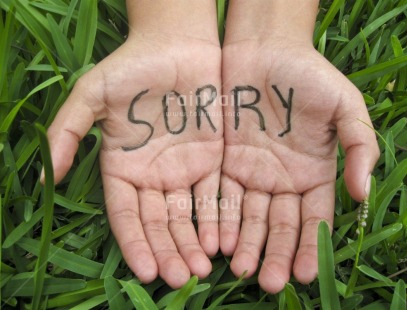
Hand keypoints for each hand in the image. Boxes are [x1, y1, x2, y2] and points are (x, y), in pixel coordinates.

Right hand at [46, 35, 222, 287]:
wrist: (177, 45)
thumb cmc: (131, 67)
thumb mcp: (90, 95)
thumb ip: (66, 134)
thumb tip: (43, 179)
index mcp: (122, 169)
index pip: (126, 215)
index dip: (134, 243)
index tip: (145, 271)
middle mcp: (152, 176)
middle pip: (159, 223)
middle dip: (168, 252)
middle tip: (180, 279)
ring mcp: (183, 170)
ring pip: (188, 216)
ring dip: (194, 243)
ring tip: (201, 270)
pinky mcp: (212, 159)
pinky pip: (215, 195)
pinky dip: (218, 219)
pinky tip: (222, 242)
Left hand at [219, 38, 378, 292]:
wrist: (265, 51)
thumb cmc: (308, 76)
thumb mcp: (345, 107)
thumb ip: (359, 147)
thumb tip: (362, 193)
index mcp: (315, 173)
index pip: (313, 219)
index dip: (310, 245)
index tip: (305, 273)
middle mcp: (283, 180)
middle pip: (278, 225)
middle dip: (274, 253)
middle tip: (268, 283)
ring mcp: (253, 173)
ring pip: (249, 217)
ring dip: (245, 243)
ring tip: (240, 270)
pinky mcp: (225, 162)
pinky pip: (222, 195)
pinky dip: (221, 219)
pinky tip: (218, 241)